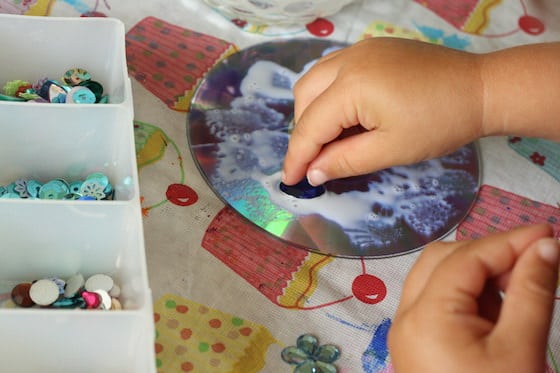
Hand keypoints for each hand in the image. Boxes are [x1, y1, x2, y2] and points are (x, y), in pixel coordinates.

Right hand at [282, 37, 483, 185]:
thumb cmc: (440, 122)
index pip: (310, 125)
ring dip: (313, 111)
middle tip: (315, 162)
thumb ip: (344, 161)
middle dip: (303, 131)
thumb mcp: (390, 150)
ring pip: (315, 79)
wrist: (481, 89)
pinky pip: (335, 70)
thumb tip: (312, 173)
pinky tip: (346, 116)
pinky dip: (329, 95)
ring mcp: (360, 49)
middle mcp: (348, 59)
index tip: (289, 181)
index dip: (296, 157)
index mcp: (351, 85)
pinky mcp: (373, 48)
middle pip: (304, 96)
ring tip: (329, 140)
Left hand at [388, 224, 559, 372]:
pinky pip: (435, 302)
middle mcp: (406, 316)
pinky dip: (466, 295)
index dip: (509, 241)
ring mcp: (406, 331)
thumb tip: (546, 246)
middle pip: (443, 260)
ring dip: (477, 273)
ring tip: (518, 290)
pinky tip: (497, 311)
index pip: (467, 258)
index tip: (548, 233)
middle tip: (533, 261)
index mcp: (426, 316)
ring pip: (436, 278)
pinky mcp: (414, 344)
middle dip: (488, 253)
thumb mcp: (521, 349)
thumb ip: (531, 291)